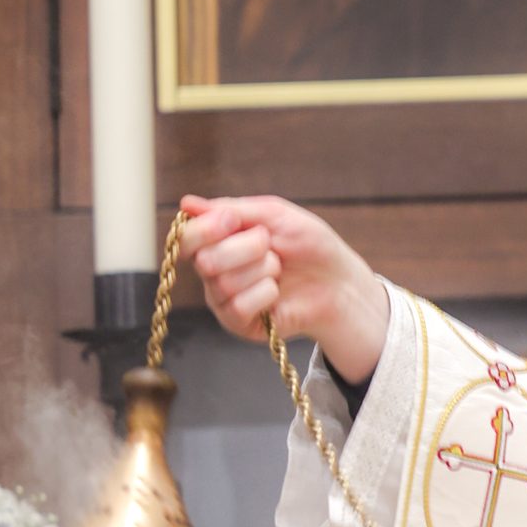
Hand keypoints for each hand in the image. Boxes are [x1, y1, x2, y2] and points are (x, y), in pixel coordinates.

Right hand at [176, 193, 389, 382]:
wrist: (339, 282)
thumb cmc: (310, 246)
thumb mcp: (276, 215)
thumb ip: (233, 209)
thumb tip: (187, 203)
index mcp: (219, 242)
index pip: (187, 238)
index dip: (205, 229)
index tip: (233, 221)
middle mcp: (215, 272)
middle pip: (205, 261)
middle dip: (246, 248)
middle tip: (271, 246)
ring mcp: (224, 300)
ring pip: (224, 284)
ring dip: (263, 270)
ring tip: (279, 270)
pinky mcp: (239, 323)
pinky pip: (237, 307)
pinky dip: (265, 294)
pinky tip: (277, 293)